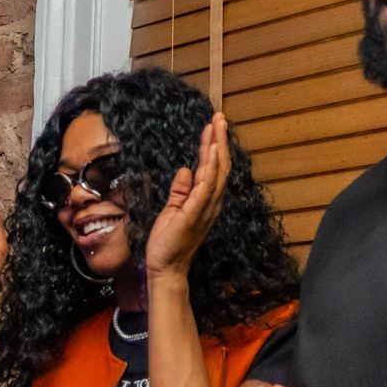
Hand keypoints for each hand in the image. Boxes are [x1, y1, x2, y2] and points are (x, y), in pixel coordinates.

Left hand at [146, 114, 230, 277]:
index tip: (213, 125)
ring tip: (216, 127)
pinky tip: (210, 154)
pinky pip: (204, 190)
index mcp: (205, 200)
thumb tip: (185, 169)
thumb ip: (180, 191)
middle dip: (219, 140)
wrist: (166, 268)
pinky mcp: (193, 215)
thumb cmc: (168, 242)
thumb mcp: (172, 210)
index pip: (212, 168)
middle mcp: (210, 203)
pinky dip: (209, 171)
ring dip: (216, 149)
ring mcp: (204, 209)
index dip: (213, 146)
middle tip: (219, 117)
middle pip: (219, 166)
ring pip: (215, 174)